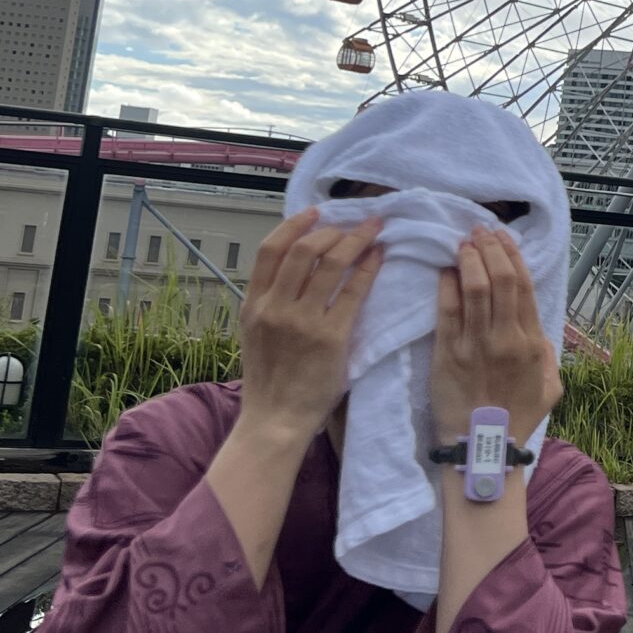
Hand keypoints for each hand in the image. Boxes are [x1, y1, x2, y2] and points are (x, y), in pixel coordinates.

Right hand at [236, 208, 383, 445]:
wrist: (275, 419)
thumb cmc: (270, 379)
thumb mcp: (255, 333)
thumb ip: (269, 300)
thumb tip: (293, 266)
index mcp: (253, 305)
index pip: (270, 251)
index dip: (294, 225)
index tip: (315, 212)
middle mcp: (275, 307)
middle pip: (303, 250)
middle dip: (333, 229)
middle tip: (354, 223)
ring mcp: (303, 321)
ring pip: (330, 264)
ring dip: (355, 241)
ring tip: (372, 231)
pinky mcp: (331, 337)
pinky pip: (353, 291)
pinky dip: (368, 268)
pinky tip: (379, 256)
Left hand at [430, 228, 560, 444]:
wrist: (483, 447)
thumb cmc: (518, 418)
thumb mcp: (551, 388)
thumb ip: (547, 355)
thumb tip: (537, 330)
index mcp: (531, 343)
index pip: (523, 287)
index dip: (513, 257)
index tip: (503, 237)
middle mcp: (504, 338)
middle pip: (500, 280)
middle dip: (490, 249)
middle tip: (480, 230)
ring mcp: (474, 345)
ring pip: (474, 289)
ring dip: (469, 259)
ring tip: (464, 241)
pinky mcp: (447, 354)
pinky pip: (447, 312)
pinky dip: (446, 286)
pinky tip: (445, 269)